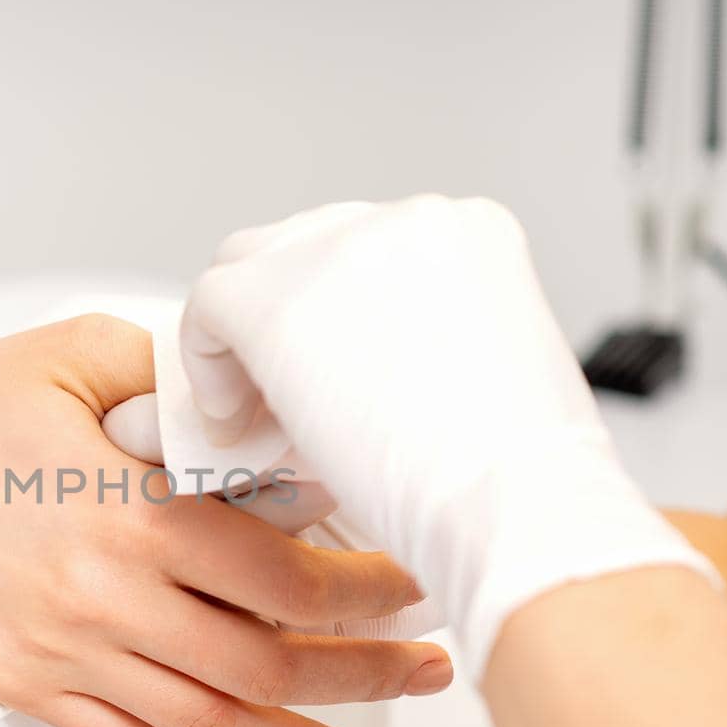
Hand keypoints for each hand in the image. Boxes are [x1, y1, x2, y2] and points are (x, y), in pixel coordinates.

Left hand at [179, 196, 714, 672]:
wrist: (513, 506)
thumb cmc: (518, 479)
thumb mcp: (489, 377)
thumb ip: (426, 343)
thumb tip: (361, 366)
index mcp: (470, 232)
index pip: (367, 252)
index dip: (333, 317)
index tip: (329, 380)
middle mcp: (405, 219)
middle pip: (304, 248)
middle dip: (287, 320)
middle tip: (283, 404)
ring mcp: (337, 249)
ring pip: (249, 270)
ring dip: (244, 343)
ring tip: (258, 421)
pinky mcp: (272, 297)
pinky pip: (208, 311)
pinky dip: (210, 370)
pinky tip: (236, 429)